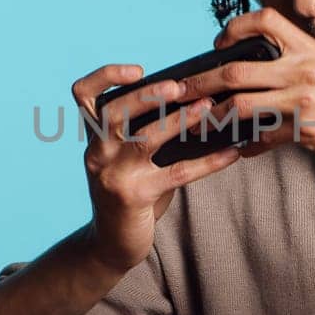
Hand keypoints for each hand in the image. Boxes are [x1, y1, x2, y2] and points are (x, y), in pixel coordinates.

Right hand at [71, 63, 241, 272]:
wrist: (111, 244)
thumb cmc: (128, 191)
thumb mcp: (126, 159)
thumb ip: (146, 133)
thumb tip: (196, 102)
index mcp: (94, 137)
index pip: (84, 94)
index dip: (105, 76)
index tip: (137, 70)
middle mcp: (97, 152)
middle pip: (115, 112)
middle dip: (148, 95)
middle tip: (179, 86)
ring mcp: (113, 176)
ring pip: (145, 139)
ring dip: (180, 121)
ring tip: (208, 108)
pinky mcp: (134, 197)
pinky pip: (176, 173)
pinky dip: (207, 161)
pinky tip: (230, 153)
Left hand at [179, 8, 314, 175]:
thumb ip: (301, 67)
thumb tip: (263, 73)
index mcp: (309, 48)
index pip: (265, 20)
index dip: (234, 27)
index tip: (217, 43)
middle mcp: (304, 68)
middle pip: (235, 70)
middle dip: (200, 83)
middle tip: (179, 93)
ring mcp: (304, 98)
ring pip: (239, 105)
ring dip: (212, 118)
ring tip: (199, 126)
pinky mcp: (306, 129)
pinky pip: (263, 137)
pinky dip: (248, 145)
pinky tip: (242, 149)